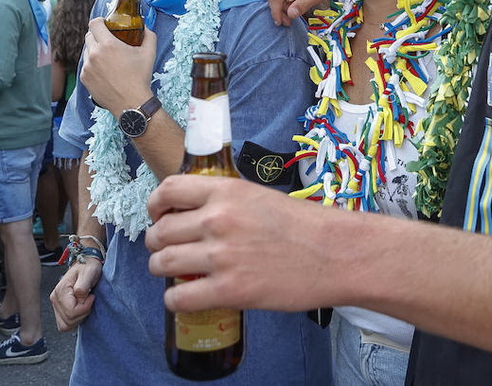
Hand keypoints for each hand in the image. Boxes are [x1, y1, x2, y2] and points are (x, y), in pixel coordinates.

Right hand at [50, 258, 102, 331]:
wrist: (86, 264)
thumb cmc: (88, 267)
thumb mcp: (89, 273)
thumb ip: (82, 286)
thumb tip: (78, 297)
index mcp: (61, 291)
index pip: (71, 312)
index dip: (85, 308)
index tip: (91, 297)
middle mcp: (55, 299)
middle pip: (68, 321)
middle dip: (82, 314)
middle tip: (88, 300)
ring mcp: (56, 305)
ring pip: (65, 326)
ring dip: (78, 319)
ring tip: (85, 305)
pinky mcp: (60, 309)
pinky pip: (65, 324)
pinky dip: (74, 321)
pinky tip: (81, 310)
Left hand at [81, 18, 156, 113]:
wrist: (131, 102)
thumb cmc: (140, 77)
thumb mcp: (149, 53)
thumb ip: (149, 35)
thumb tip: (146, 27)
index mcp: (108, 45)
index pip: (94, 23)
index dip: (100, 21)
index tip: (105, 24)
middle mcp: (94, 54)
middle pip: (89, 36)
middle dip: (97, 36)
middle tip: (108, 41)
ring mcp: (87, 67)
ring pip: (87, 51)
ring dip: (95, 50)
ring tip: (107, 58)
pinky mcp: (84, 79)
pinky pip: (86, 66)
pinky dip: (93, 65)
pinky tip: (104, 71)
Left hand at [146, 175, 332, 312]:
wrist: (335, 253)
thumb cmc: (304, 225)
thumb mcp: (259, 196)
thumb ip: (225, 202)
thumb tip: (194, 215)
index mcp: (226, 191)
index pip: (168, 191)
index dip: (156, 205)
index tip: (159, 215)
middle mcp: (217, 219)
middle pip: (160, 231)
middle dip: (157, 243)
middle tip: (167, 250)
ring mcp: (221, 256)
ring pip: (162, 263)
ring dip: (162, 270)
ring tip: (175, 274)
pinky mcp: (229, 290)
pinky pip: (179, 298)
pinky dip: (175, 300)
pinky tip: (186, 296)